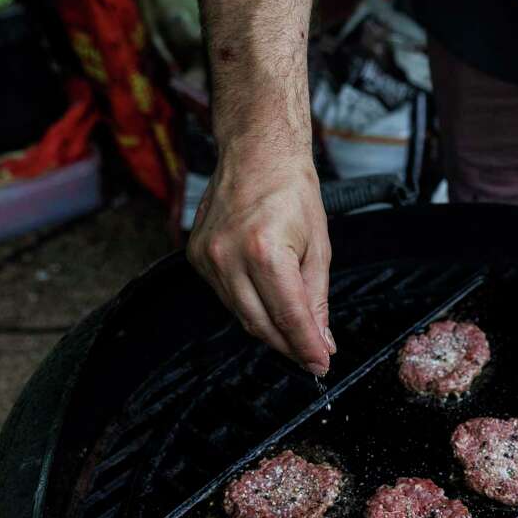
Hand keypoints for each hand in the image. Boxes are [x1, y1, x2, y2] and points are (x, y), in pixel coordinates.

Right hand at [188, 147, 334, 374]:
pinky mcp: (195, 256)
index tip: (321, 364)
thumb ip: (317, 297)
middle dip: (289, 345)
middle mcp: (229, 256)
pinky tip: (266, 301)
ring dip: (269, 328)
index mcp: (265, 251)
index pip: (288, 315)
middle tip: (312, 355)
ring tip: (294, 331)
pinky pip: (225, 296)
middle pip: (260, 323)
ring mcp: (207, 257)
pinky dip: (248, 305)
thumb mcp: (319, 245)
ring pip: (240, 314)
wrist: (256, 153)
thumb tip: (321, 338)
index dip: (307, 346)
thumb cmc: (292, 191)